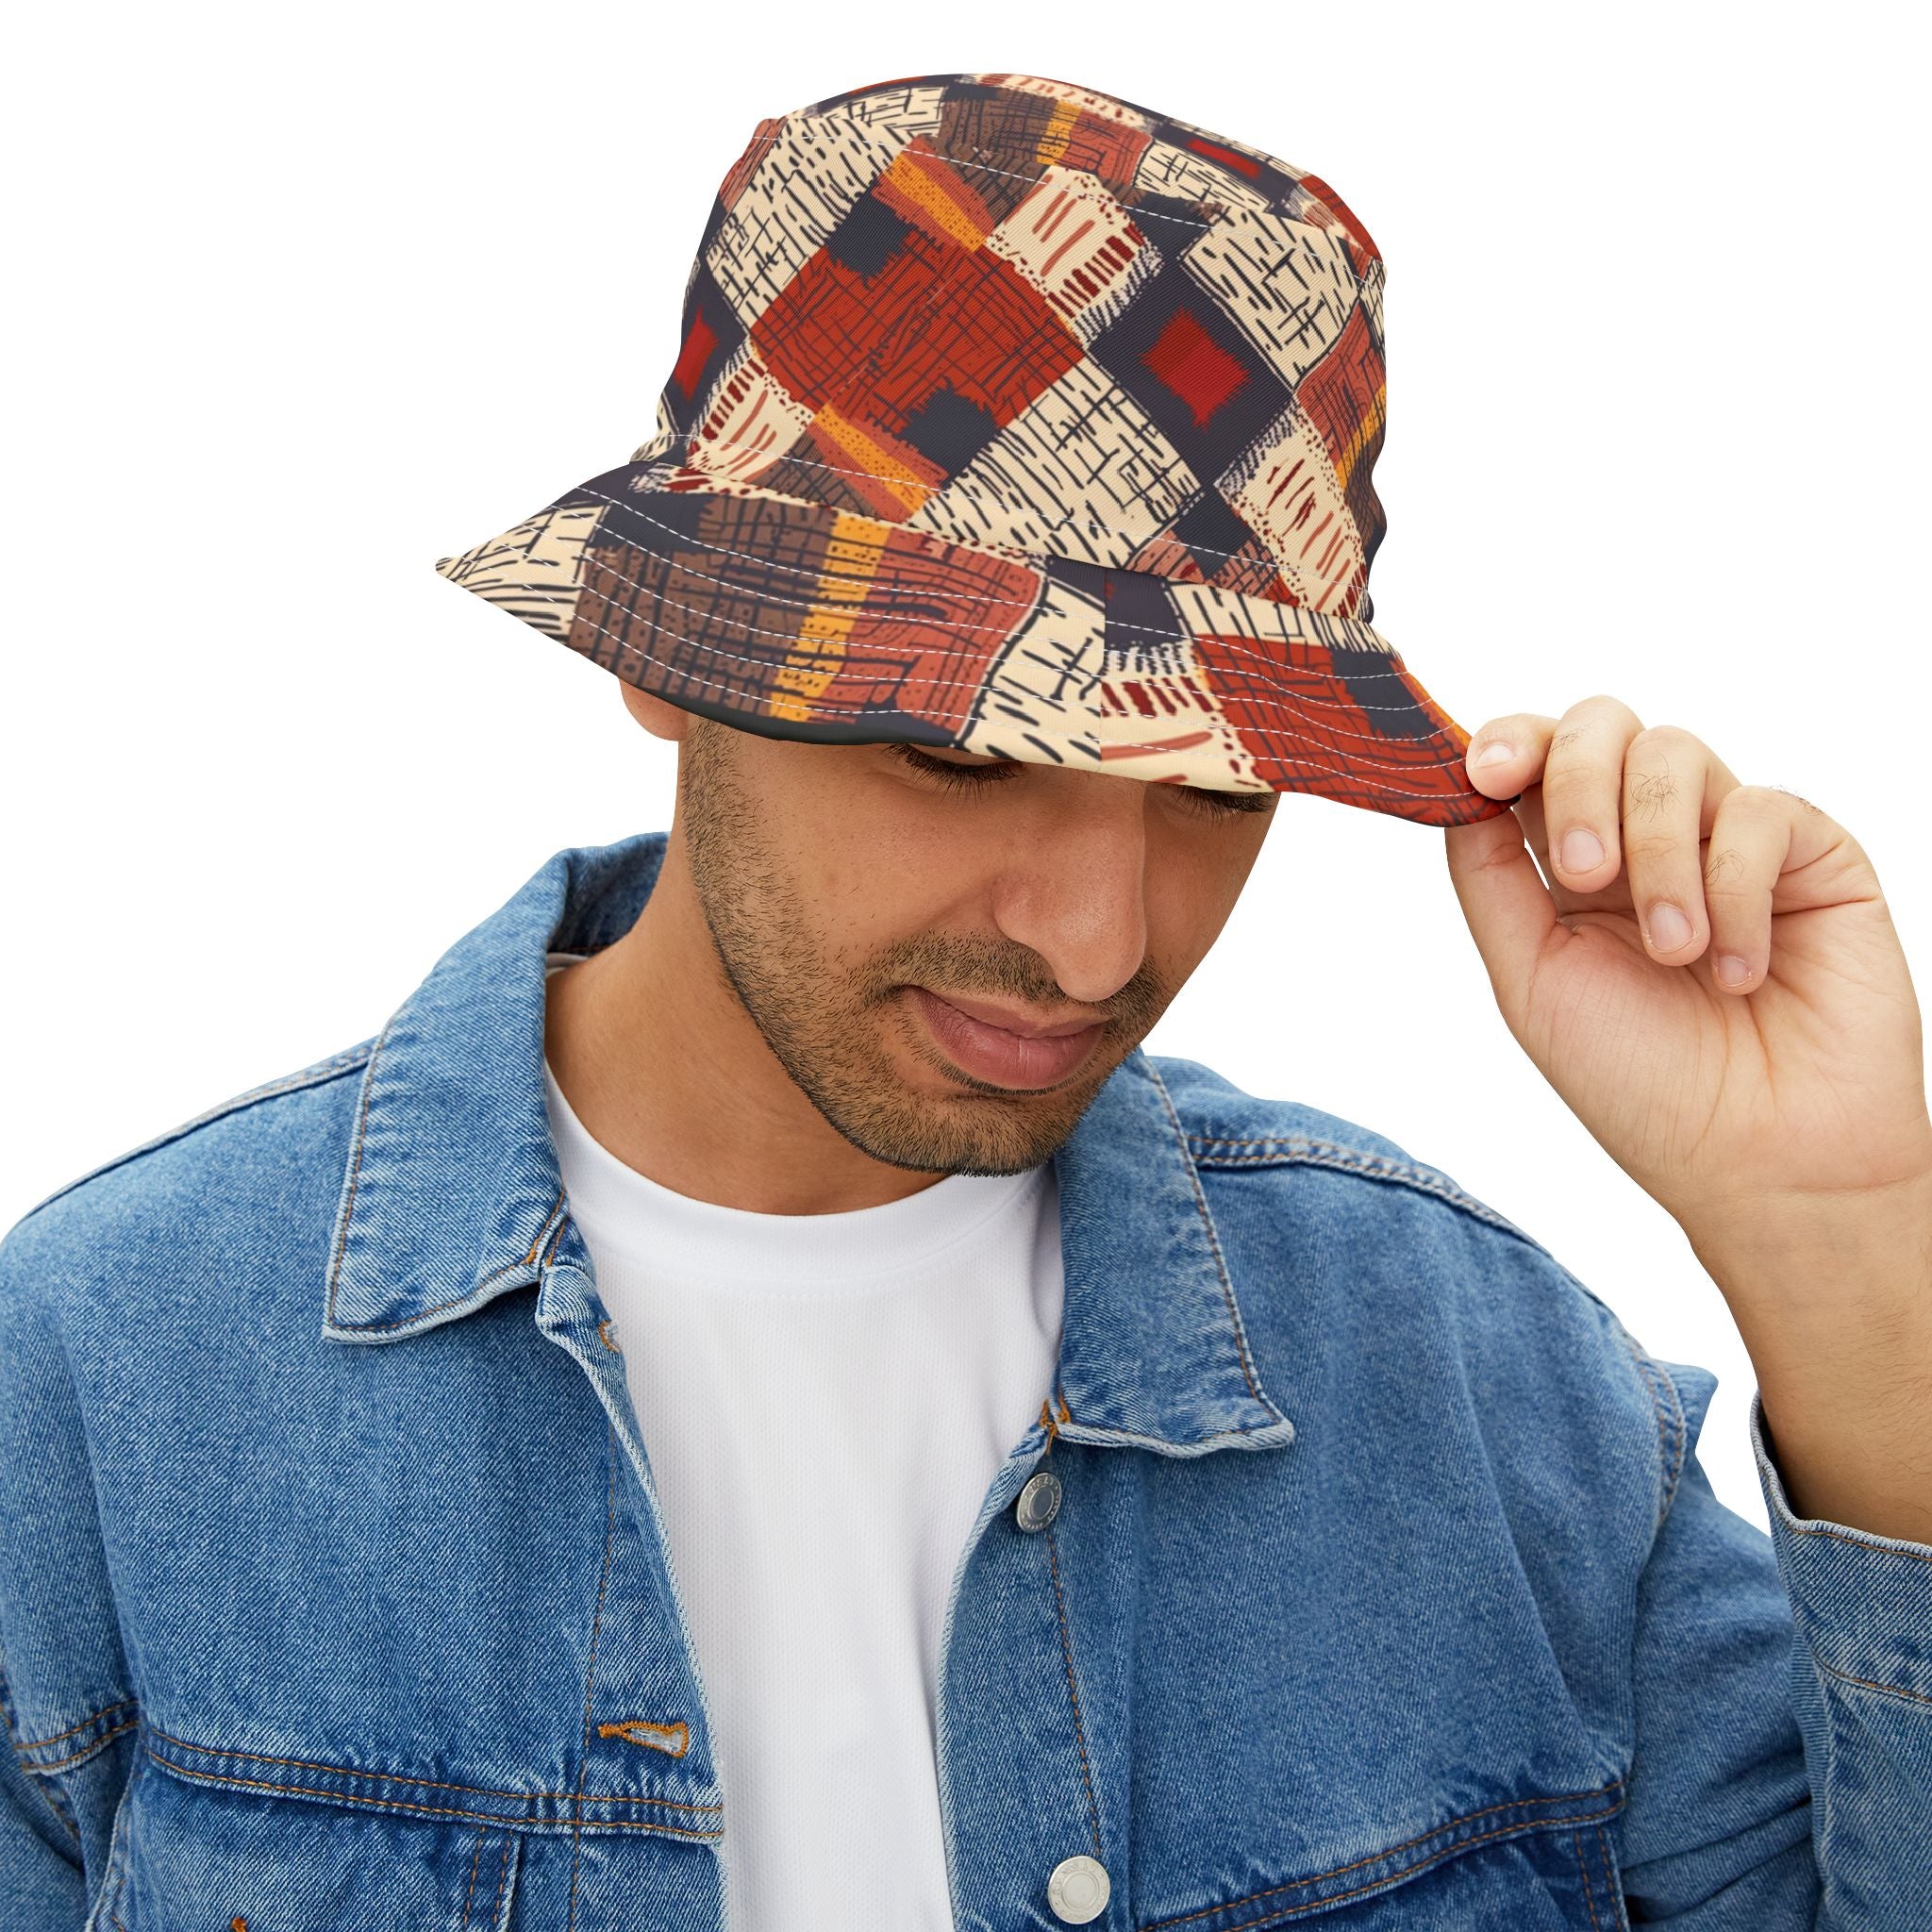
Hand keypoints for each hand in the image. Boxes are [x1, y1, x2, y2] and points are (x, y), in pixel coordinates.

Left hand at [1442, 697, 1931, 1538]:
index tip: (1481, 770)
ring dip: (1658, 854)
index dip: (1506, 741)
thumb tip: (1454, 792)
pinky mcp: (1810, 852)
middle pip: (1600, 726)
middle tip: (1585, 875)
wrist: (1762, 1161)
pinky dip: (1734, 888)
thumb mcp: (1529, 978)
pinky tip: (1736, 971)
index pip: (1534, 757)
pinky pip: (1759, 810)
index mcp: (1570, 865)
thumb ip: (1489, 878)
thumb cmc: (1644, 1086)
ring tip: (1673, 954)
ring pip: (1674, 755)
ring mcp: (1727, 836)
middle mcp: (1646, 836)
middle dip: (1577, 783)